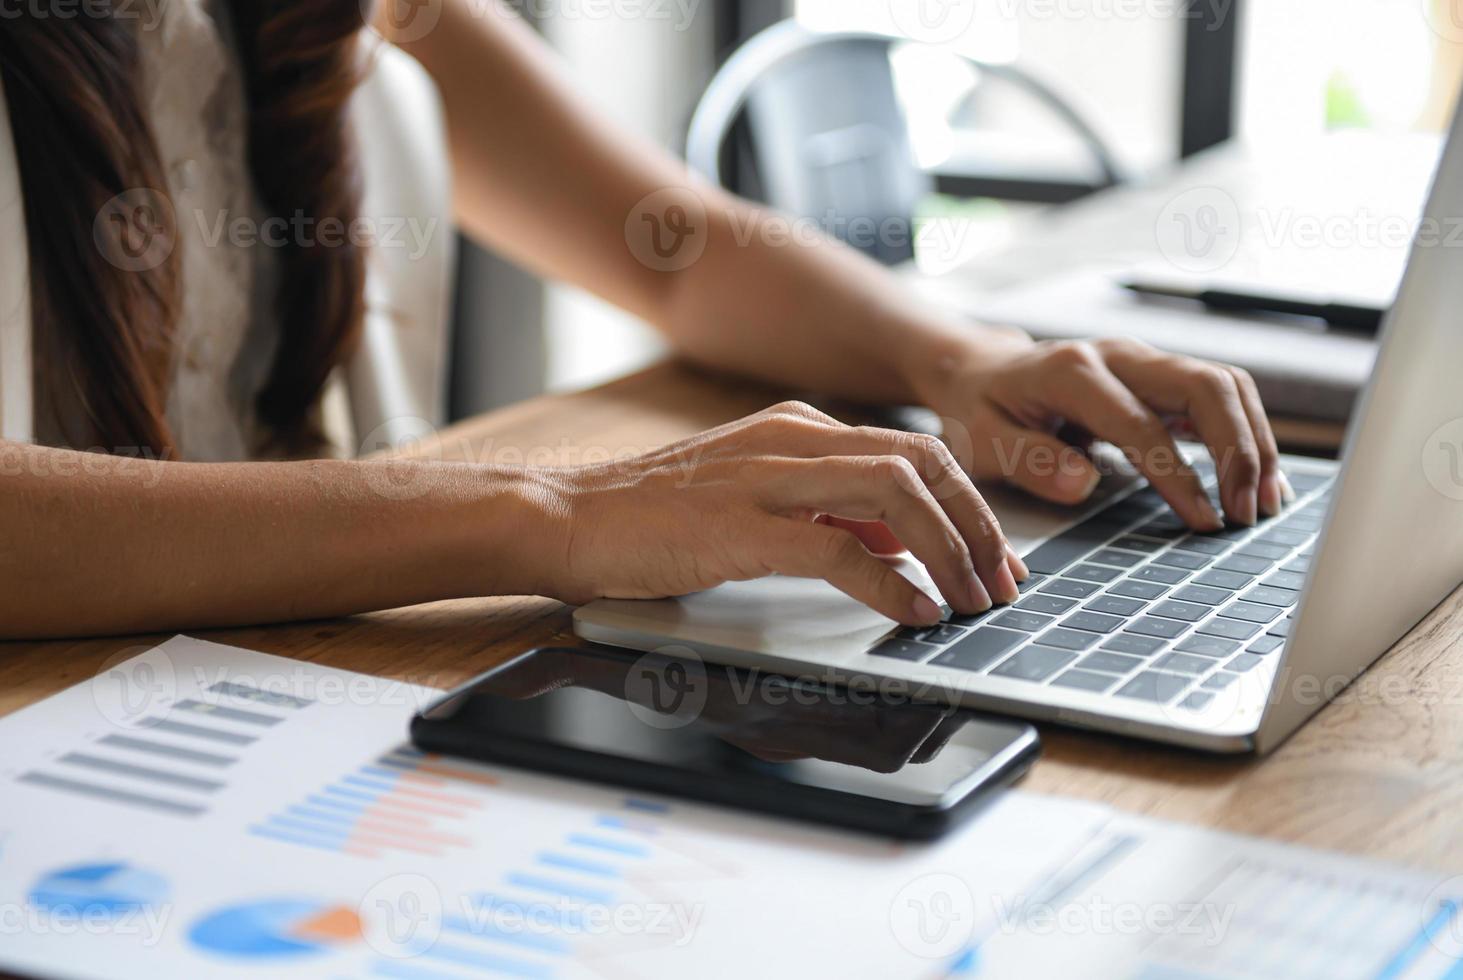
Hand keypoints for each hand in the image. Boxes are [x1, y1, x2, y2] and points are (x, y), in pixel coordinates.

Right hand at [533, 401, 1027, 625]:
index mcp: (801, 428)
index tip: (996, 557)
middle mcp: (793, 438)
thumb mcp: (759, 502)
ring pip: (894, 493)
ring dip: (948, 549)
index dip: (969, 504)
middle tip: (1001, 582)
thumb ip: (830, 513)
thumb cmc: (658, 519)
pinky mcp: (741, 524)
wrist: (569, 518)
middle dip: (976, 524)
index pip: (916, 451)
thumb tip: (905, 545)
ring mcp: (766, 476)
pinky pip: (839, 547)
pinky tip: (914, 612)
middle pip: (923, 463)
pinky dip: (891, 582)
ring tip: (969, 600)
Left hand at [914, 330, 1290, 529]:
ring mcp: (1143, 361)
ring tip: (1264, 502)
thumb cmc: (980, 409)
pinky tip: (1257, 479)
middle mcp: (1118, 356)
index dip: (1180, 475)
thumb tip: (1084, 484)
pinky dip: (1246, 432)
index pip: (1143, 425)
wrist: (980, 369)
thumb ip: (1029, 460)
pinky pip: (1218, 395)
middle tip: (1248, 513)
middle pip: (1205, 386)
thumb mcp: (982, 439)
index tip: (1205, 521)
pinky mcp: (1158, 376)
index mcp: (1073, 373)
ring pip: (1223, 385)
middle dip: (1239, 449)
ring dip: (1255, 441)